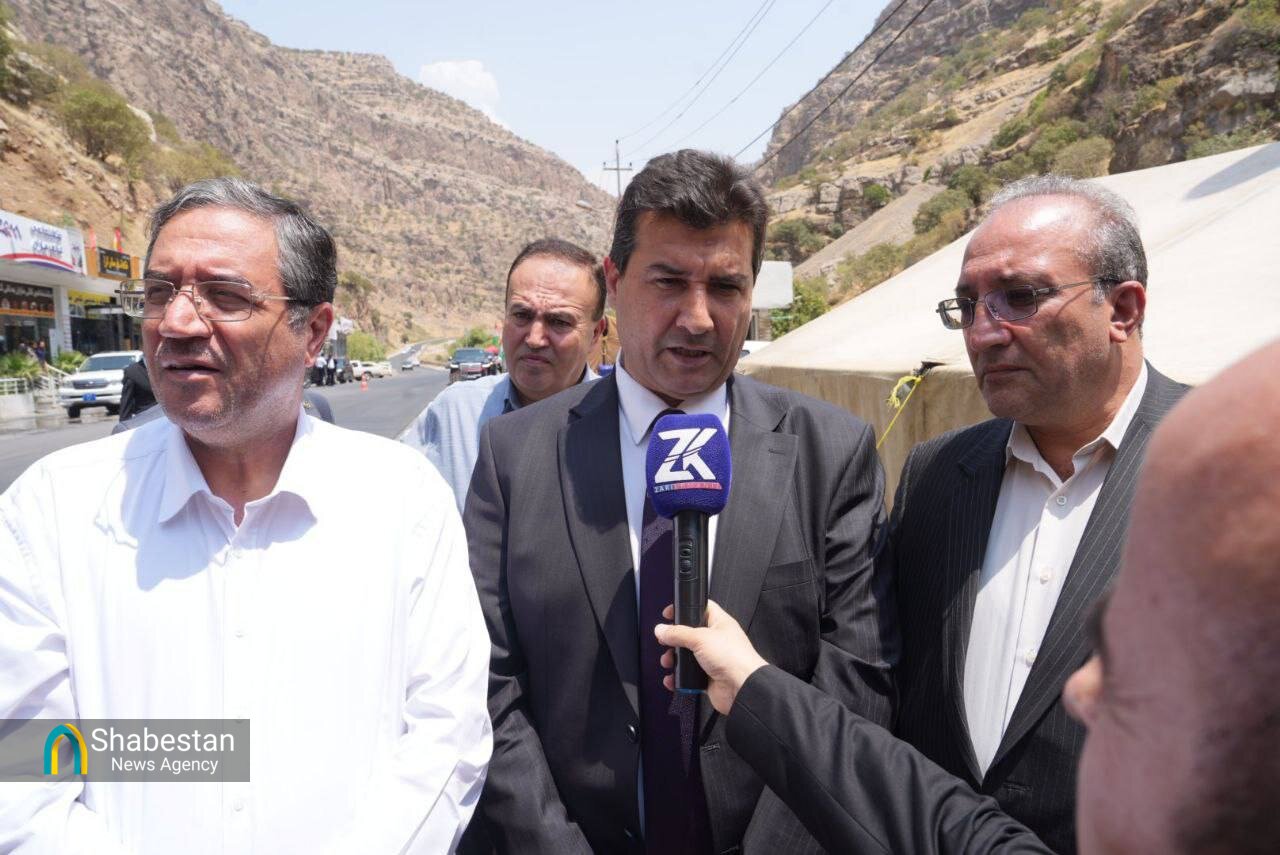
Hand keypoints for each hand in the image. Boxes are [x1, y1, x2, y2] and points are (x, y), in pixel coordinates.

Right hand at [655, 600, 767, 714]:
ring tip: (668, 661)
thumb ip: (678, 633)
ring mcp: (712, 659)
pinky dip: (678, 678)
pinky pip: (688, 676)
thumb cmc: (733, 658)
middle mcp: (716, 640)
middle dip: (675, 639)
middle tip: (665, 641)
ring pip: (687, 656)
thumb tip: (662, 629)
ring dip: (674, 659)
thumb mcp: (700, 638)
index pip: (701, 608)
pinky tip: (673, 678)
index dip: (685, 608)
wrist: (742, 687)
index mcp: (719, 624)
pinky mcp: (708, 677)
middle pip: (689, 634)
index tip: (669, 613)